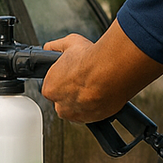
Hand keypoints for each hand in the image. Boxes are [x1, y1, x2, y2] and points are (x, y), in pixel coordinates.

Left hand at [41, 22, 162, 122]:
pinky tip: (102, 93)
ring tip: (96, 86)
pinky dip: (97, 106)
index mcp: (50, 89)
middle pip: (65, 101)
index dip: (64, 80)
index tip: (74, 75)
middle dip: (74, 92)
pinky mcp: (93, 120)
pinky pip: (93, 114)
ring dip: (85, 101)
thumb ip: (54, 47)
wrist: (112, 70)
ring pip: (79, 109)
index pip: (53, 88)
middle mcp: (60, 105)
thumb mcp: (68, 43)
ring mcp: (77, 115)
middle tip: (86, 80)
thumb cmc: (91, 58)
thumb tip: (49, 48)